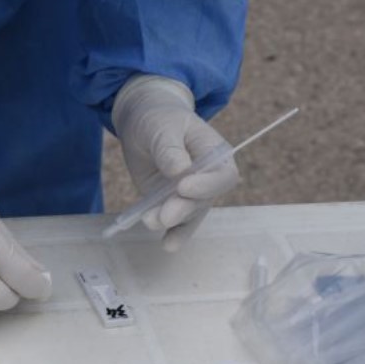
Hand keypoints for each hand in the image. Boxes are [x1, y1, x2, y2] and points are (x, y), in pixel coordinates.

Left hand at [112, 75, 239, 250]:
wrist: (142, 123)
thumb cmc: (159, 119)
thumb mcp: (162, 127)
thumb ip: (169, 149)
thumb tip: (179, 171)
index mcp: (215, 153)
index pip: (222, 175)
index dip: (206, 185)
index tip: (182, 186)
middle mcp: (207, 178)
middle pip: (204, 199)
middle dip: (184, 208)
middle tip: (163, 215)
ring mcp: (189, 193)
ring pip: (188, 214)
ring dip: (172, 223)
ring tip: (150, 221)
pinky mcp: (170, 202)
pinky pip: (176, 222)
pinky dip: (172, 233)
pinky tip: (167, 245)